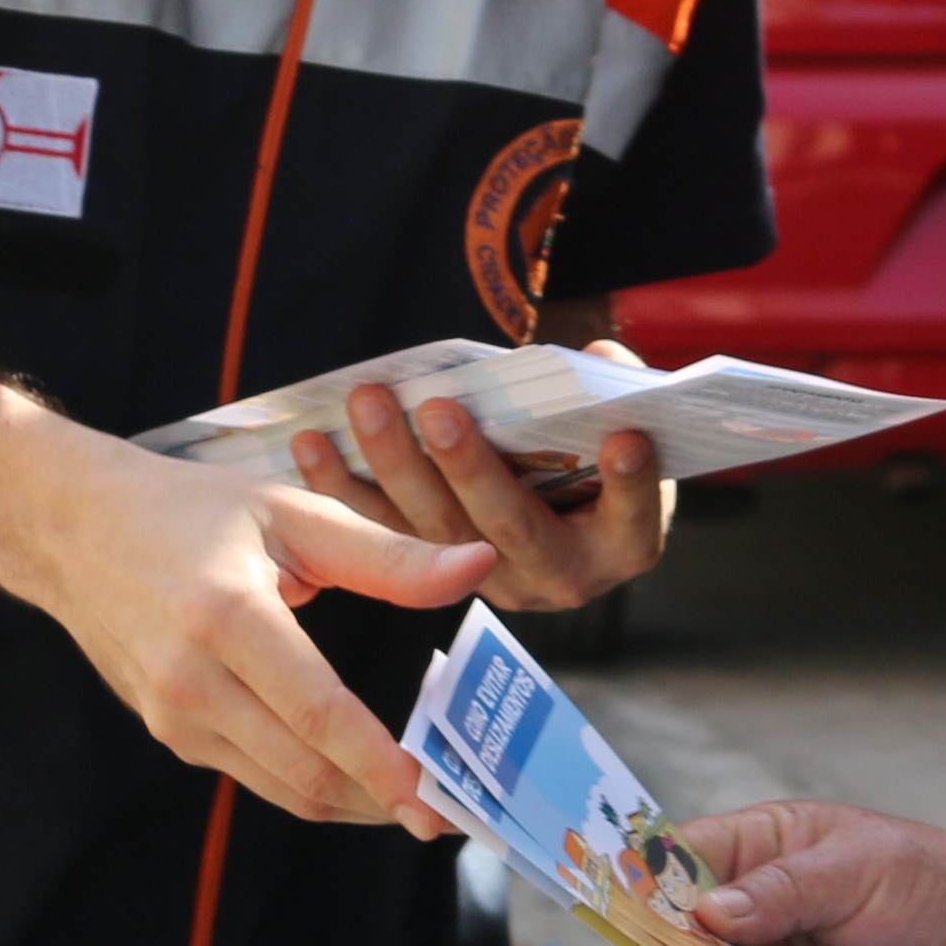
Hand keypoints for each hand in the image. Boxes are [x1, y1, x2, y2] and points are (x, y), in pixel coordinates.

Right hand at [29, 439, 495, 832]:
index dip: (383, 766)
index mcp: (225, 615)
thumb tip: (479, 567)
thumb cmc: (189, 511)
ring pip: (282, 787)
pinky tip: (354, 769)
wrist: (73, 530)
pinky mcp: (168, 732)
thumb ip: (388, 555)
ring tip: (417, 798)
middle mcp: (191, 678)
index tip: (439, 800)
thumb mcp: (291, 512)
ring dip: (352, 803)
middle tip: (452, 809)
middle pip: (305, 771)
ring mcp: (172, 715)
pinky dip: (311, 782)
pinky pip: (254, 774)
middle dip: (383, 801)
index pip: (319, 714)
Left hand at [286, 350, 674, 615]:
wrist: (561, 495)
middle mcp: (560, 575)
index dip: (632, 485)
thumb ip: (619, 389)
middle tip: (440, 409)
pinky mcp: (435, 573)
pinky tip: (312, 442)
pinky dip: (346, 487)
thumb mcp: (625, 417)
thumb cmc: (597, 442)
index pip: (633, 519)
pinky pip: (385, 534)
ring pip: (438, 532)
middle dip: (471, 468)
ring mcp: (493, 580)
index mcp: (623, 542)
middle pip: (513, 528)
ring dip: (396, 467)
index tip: (625, 439)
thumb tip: (598, 364)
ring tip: (369, 405)